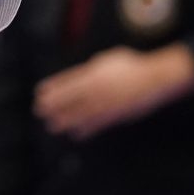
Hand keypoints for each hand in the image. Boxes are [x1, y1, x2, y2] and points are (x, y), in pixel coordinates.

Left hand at [34, 45, 193, 138]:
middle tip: (39, 111)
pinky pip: (97, 124)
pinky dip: (85, 129)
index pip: (67, 82)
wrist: (154, 79)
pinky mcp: (115, 115)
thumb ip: (90, 70)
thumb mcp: (106, 60)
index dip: (52, 88)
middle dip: (53, 106)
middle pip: (69, 99)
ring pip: (80, 114)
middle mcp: (96, 89)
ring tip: (52, 125)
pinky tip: (75, 133)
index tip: (40, 92)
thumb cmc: (130, 66)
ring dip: (65, 120)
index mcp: (93, 74)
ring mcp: (106, 104)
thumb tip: (78, 78)